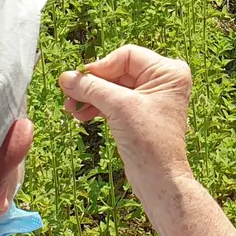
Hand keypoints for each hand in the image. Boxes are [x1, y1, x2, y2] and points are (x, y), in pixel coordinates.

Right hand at [58, 45, 192, 180]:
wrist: (159, 179)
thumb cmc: (150, 143)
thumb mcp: (119, 107)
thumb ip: (91, 88)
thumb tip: (66, 77)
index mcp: (168, 71)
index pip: (126, 56)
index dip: (101, 67)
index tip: (79, 79)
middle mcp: (163, 81)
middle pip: (118, 71)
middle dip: (92, 85)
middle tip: (69, 94)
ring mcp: (152, 98)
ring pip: (113, 88)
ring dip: (91, 96)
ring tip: (72, 108)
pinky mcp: (140, 114)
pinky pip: (114, 102)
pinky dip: (97, 107)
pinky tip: (82, 115)